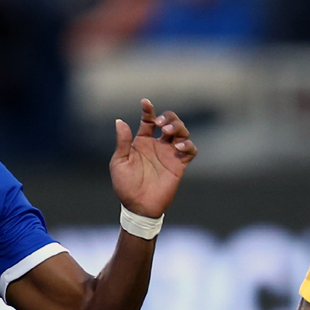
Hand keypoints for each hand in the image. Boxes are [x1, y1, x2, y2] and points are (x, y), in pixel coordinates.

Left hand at [109, 99, 196, 220]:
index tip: (145, 102)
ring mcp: (170, 154)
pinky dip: (188, 144)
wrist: (138, 206)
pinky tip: (179, 146)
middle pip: (170, 122)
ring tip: (170, 134)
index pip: (148, 121)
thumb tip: (120, 121)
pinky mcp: (179, 165)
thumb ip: (122, 142)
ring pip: (182, 132)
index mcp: (142, 142)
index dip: (148, 110)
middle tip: (162, 125)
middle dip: (169, 118)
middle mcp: (158, 145)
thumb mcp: (119, 162)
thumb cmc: (125, 186)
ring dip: (179, 128)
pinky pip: (190, 150)